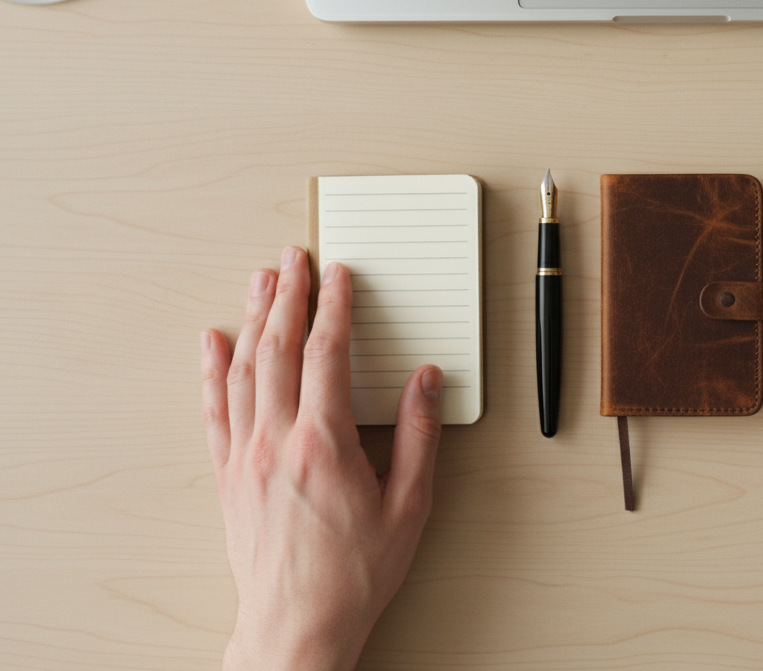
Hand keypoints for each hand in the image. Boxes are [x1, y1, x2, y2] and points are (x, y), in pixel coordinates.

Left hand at [200, 247, 443, 670]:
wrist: (296, 625)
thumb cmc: (353, 575)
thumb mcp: (408, 506)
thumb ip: (417, 436)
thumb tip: (426, 382)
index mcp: (323, 445)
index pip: (326, 356)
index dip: (334, 309)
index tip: (339, 277)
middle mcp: (276, 443)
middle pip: (277, 350)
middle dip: (288, 297)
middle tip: (295, 260)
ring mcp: (246, 458)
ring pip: (243, 371)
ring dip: (253, 319)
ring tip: (261, 283)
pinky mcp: (229, 477)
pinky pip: (215, 410)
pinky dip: (214, 371)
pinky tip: (214, 344)